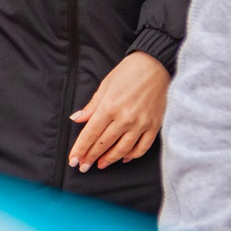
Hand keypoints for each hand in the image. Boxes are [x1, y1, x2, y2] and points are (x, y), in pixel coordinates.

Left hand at [69, 50, 168, 170]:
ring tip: (100, 164)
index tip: (73, 160)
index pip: (90, 134)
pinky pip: (142, 147)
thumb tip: (77, 119)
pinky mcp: (154, 125)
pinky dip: (132, 155)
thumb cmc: (129, 71)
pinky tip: (124, 158)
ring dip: (109, 159)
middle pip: (104, 144)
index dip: (80, 149)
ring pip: (122, 150)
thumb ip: (92, 105)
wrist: (156, 64)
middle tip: (83, 166)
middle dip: (91, 157)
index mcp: (110, 106)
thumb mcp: (106, 85)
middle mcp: (125, 118)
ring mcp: (140, 124)